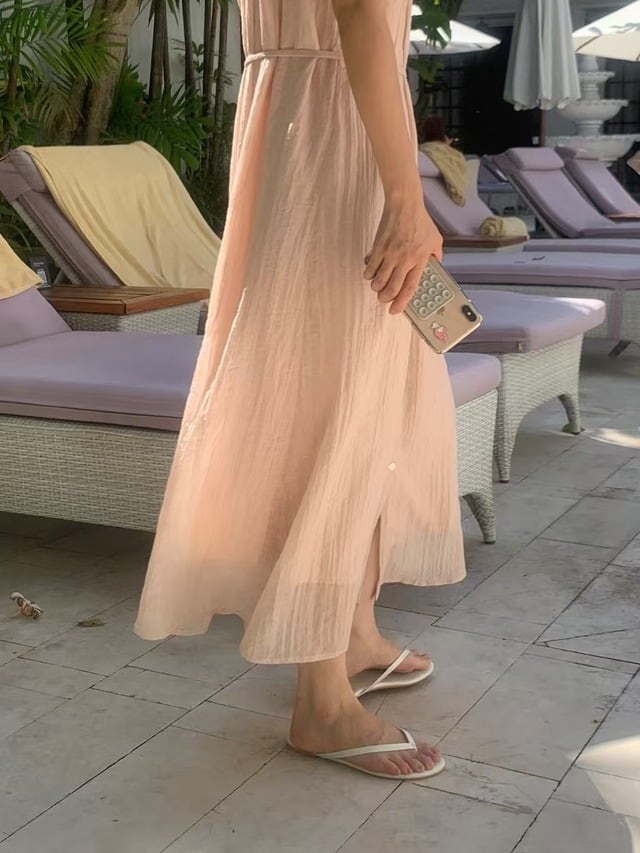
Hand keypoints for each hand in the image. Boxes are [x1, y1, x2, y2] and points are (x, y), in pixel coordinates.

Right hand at [364, 191, 442, 314]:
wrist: (404, 205)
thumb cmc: (420, 221)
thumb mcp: (436, 239)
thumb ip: (436, 255)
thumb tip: (436, 265)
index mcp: (419, 261)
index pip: (409, 288)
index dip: (401, 303)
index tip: (395, 310)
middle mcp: (404, 260)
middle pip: (390, 288)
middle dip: (385, 298)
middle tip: (384, 298)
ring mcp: (389, 255)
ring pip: (377, 281)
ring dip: (376, 287)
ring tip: (377, 286)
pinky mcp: (378, 248)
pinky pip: (369, 268)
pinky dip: (368, 274)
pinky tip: (371, 273)